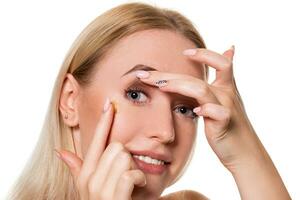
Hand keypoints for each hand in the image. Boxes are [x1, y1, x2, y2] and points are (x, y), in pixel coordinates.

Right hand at [54, 100, 145, 199]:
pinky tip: (137, 187)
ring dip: (133, 169)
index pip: (95, 140)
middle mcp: (90, 179)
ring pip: (124, 156)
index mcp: (85, 173)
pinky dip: (139, 179)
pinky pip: (131, 173)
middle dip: (125, 158)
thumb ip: (76, 168)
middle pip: (116, 147)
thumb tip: (60, 151)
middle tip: (125, 174)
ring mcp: (100, 189)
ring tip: (131, 182)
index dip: (104, 121)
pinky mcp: (114, 198)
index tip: (110, 103)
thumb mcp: (87, 188)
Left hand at [136, 47, 290, 198]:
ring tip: (160, 86)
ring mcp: (227, 108)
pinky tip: (194, 111)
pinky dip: (205, 110)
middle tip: (146, 75)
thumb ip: (221, 78)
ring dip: (178, 86)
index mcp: (225, 87)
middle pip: (196, 78)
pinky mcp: (225, 124)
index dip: (204, 54)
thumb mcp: (226, 98)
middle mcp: (227, 94)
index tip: (184, 52)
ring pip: (201, 90)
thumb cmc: (228, 124)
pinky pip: (216, 113)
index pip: (220, 62)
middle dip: (169, 75)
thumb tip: (230, 49)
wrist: (244, 151)